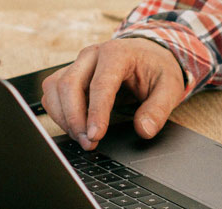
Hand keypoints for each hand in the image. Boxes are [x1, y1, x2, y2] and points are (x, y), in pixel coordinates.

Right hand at [41, 38, 186, 149]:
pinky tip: (75, 128)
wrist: (148, 54)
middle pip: (68, 84)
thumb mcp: (169, 87)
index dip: (95, 113)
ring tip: (82, 138)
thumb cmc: (156, 68)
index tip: (95, 136)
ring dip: (63, 118)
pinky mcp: (68, 74)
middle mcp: (91, 55)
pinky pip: (52, 94)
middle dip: (74, 119)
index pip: (99, 84)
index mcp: (117, 53)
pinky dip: (59, 114)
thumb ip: (158, 109)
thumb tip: (144, 130)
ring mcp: (77, 64)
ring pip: (54, 88)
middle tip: (88, 143)